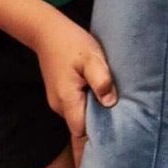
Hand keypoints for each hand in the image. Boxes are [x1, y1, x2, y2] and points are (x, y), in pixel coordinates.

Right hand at [35, 13, 116, 139]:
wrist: (47, 32)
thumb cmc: (71, 42)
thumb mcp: (91, 57)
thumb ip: (100, 79)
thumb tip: (110, 103)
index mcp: (66, 99)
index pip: (81, 132)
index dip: (97, 135)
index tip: (116, 133)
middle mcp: (59, 106)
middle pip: (80, 127)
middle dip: (98, 127)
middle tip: (120, 121)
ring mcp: (57, 102)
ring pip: (78, 118)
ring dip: (93, 115)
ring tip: (111, 106)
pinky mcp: (60, 95)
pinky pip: (75, 108)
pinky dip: (87, 107)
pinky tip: (99, 97)